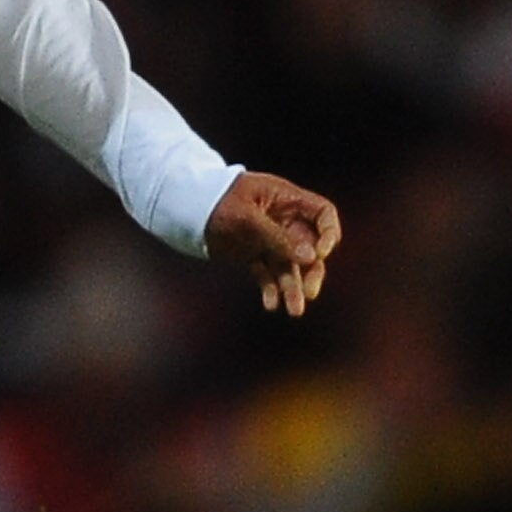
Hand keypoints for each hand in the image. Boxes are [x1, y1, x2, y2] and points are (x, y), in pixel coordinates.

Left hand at [205, 172, 342, 316]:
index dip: (328, 233)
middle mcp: (283, 221)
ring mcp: (269, 240)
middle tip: (310, 292)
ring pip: (289, 266)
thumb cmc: (216, 201)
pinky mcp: (253, 256)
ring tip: (293, 310)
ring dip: (293, 287)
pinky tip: (270, 304)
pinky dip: (270, 289)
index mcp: (286, 200)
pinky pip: (267, 275)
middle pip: (310, 247)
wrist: (183, 208)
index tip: (319, 253)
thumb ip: (278, 237)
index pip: (322, 214)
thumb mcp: (247, 218)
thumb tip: (311, 257)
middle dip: (312, 270)